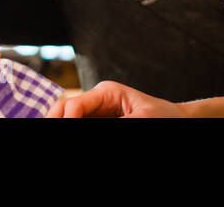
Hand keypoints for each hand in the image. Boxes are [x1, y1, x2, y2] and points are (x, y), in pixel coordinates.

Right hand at [46, 81, 183, 117]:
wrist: (177, 120)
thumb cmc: (164, 116)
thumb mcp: (140, 119)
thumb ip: (118, 124)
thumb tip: (82, 119)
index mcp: (106, 92)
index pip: (74, 104)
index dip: (65, 119)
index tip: (63, 128)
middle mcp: (96, 102)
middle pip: (63, 109)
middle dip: (54, 119)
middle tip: (45, 129)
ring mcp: (95, 115)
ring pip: (67, 116)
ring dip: (60, 121)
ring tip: (50, 128)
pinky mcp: (98, 122)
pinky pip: (79, 121)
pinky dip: (71, 125)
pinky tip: (66, 128)